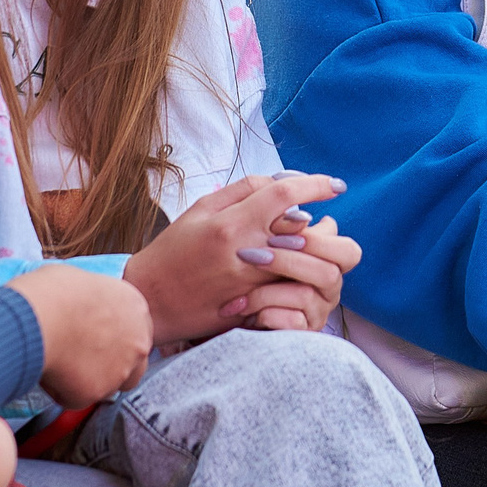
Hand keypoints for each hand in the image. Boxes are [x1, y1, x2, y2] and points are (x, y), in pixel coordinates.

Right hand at [8, 262, 152, 405]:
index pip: (137, 333)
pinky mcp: (98, 391)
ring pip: (106, 386)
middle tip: (80, 360)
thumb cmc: (51, 292)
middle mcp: (138, 340)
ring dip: (86, 380)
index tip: (96, 341)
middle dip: (110, 367)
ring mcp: (121, 369)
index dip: (115, 340)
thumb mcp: (83, 281)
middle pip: (133, 366)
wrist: (38, 316)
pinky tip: (47, 371)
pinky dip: (62, 390)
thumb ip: (95, 302)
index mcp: (136, 308)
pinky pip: (77, 398)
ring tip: (58, 362)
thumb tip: (81, 308)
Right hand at [123, 172, 351, 343]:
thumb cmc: (172, 251)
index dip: (315, 184)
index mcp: (229, 222)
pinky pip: (286, 284)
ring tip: (313, 244)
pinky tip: (297, 267)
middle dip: (321, 223)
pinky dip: (297, 272)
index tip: (337, 186)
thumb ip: (241, 192)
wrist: (149, 302)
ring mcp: (250, 282)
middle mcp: (243, 252)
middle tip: (326, 220)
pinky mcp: (250, 304)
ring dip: (313, 249)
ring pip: (300, 259)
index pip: (284, 194)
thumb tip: (281, 182)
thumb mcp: (199, 210)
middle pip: (302, 229)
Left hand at [240, 210, 361, 332]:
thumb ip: (283, 226)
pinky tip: (244, 310)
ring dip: (266, 291)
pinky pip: (292, 323)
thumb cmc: (249, 268)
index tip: (277, 230)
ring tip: (238, 292)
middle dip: (289, 262)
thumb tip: (298, 214)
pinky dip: (265, 314)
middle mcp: (329, 288)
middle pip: (330, 273)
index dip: (318, 240)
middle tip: (254, 256)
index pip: (348, 252)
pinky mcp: (302, 333)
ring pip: (305, 297)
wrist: (226, 305)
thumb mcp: (264, 242)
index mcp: (328, 261)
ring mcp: (318, 312)